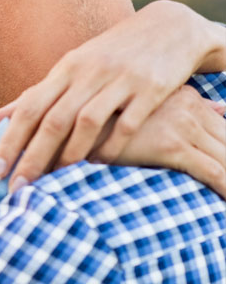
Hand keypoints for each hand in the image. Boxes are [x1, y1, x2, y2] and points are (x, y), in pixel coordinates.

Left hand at [0, 0, 225, 191]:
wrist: (166, 29)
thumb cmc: (108, 56)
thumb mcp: (69, 69)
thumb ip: (35, 95)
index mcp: (64, 70)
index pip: (28, 109)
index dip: (9, 141)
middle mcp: (87, 74)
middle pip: (53, 120)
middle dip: (32, 157)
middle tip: (16, 189)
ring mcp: (119, 80)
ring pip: (87, 121)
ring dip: (69, 155)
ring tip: (55, 183)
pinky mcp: (150, 88)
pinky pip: (128, 123)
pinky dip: (112, 146)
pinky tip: (99, 166)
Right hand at [110, 86, 225, 196]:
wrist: (73, 123)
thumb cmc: (107, 117)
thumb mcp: (150, 103)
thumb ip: (189, 103)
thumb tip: (221, 108)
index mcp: (185, 96)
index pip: (224, 125)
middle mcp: (188, 107)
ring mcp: (181, 124)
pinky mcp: (171, 145)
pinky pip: (213, 171)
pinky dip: (225, 187)